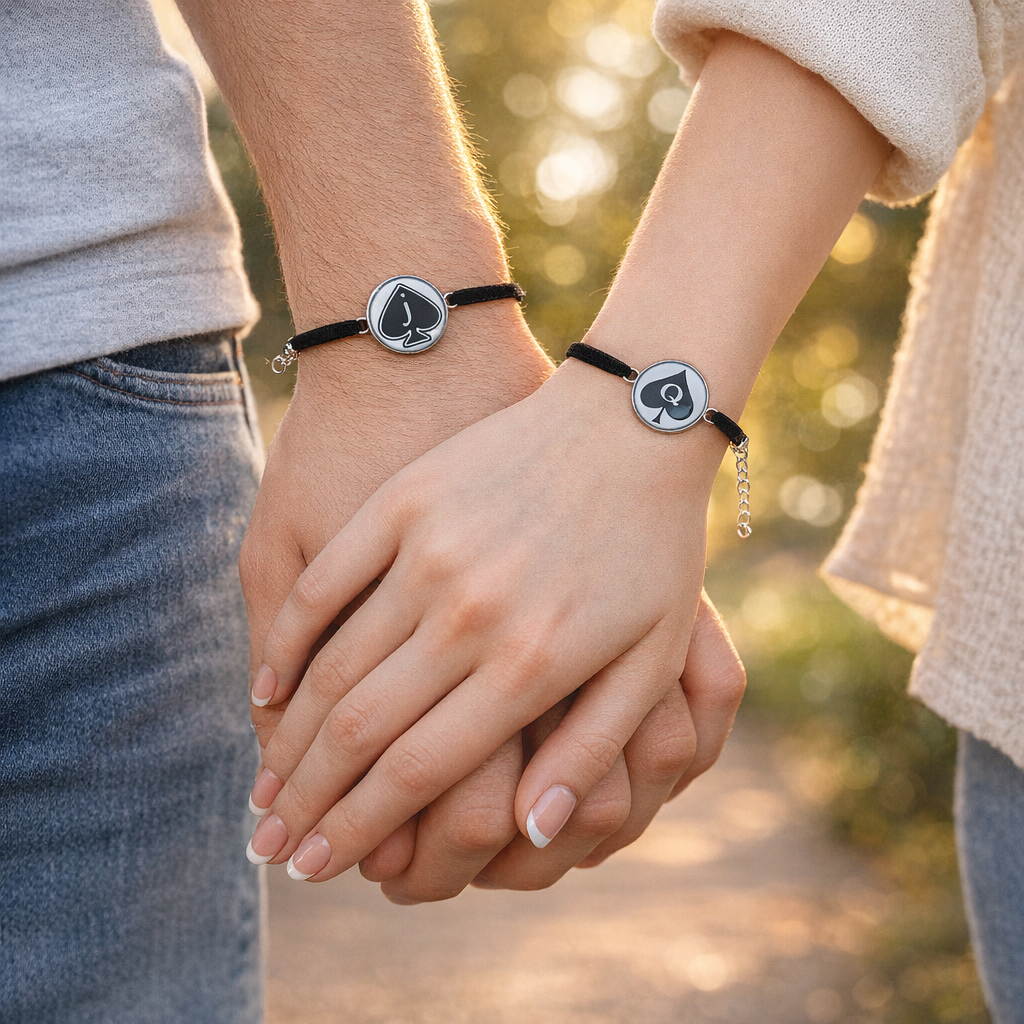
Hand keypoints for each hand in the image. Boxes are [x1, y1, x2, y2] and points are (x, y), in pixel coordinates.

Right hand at [245, 358, 728, 879]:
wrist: (631, 423)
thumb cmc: (651, 549)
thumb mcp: (651, 658)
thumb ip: (589, 752)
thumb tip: (531, 837)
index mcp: (530, 664)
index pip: (417, 773)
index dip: (359, 830)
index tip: (318, 867)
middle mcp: (468, 613)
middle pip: (360, 731)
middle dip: (307, 804)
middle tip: (269, 848)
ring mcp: (427, 551)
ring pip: (332, 668)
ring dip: (288, 741)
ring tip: (262, 793)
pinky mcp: (403, 502)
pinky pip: (324, 586)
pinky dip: (285, 645)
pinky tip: (265, 692)